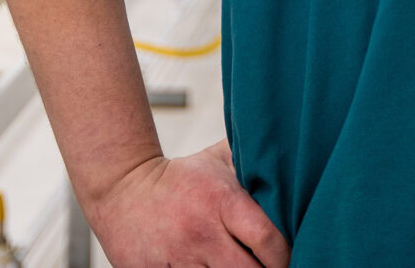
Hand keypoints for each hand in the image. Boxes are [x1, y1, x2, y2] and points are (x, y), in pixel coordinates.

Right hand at [83, 141, 290, 267]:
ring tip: (240, 267)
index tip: (287, 258)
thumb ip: (253, 162)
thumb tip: (294, 158)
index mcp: (221, 201)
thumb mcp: (217, 159)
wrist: (121, 187)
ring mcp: (177, 259)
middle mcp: (201, 233)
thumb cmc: (179, 177)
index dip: (285, 256)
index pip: (268, 240)